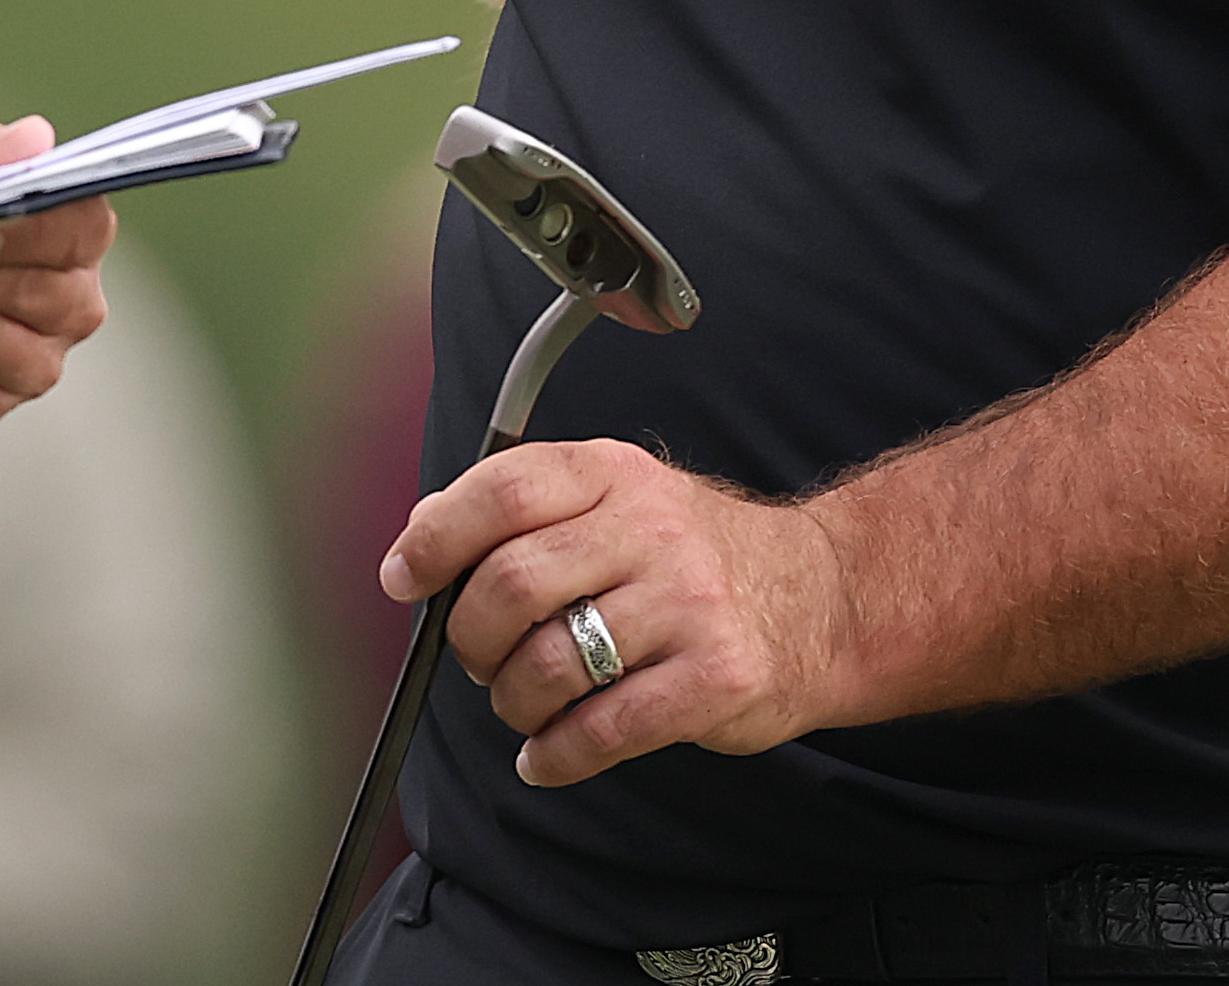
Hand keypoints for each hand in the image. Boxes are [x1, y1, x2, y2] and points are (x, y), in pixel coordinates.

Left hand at [382, 437, 860, 787]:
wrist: (823, 598)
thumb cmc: (698, 554)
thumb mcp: (620, 496)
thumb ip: (528, 508)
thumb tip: (422, 534)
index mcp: (614, 474)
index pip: (503, 490)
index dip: (436, 538)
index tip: (405, 577)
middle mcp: (652, 530)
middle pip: (511, 584)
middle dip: (470, 637)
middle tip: (477, 657)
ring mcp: (687, 605)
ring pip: (548, 666)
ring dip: (512, 701)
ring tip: (525, 704)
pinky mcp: (715, 679)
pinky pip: (603, 730)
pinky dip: (555, 755)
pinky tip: (548, 755)